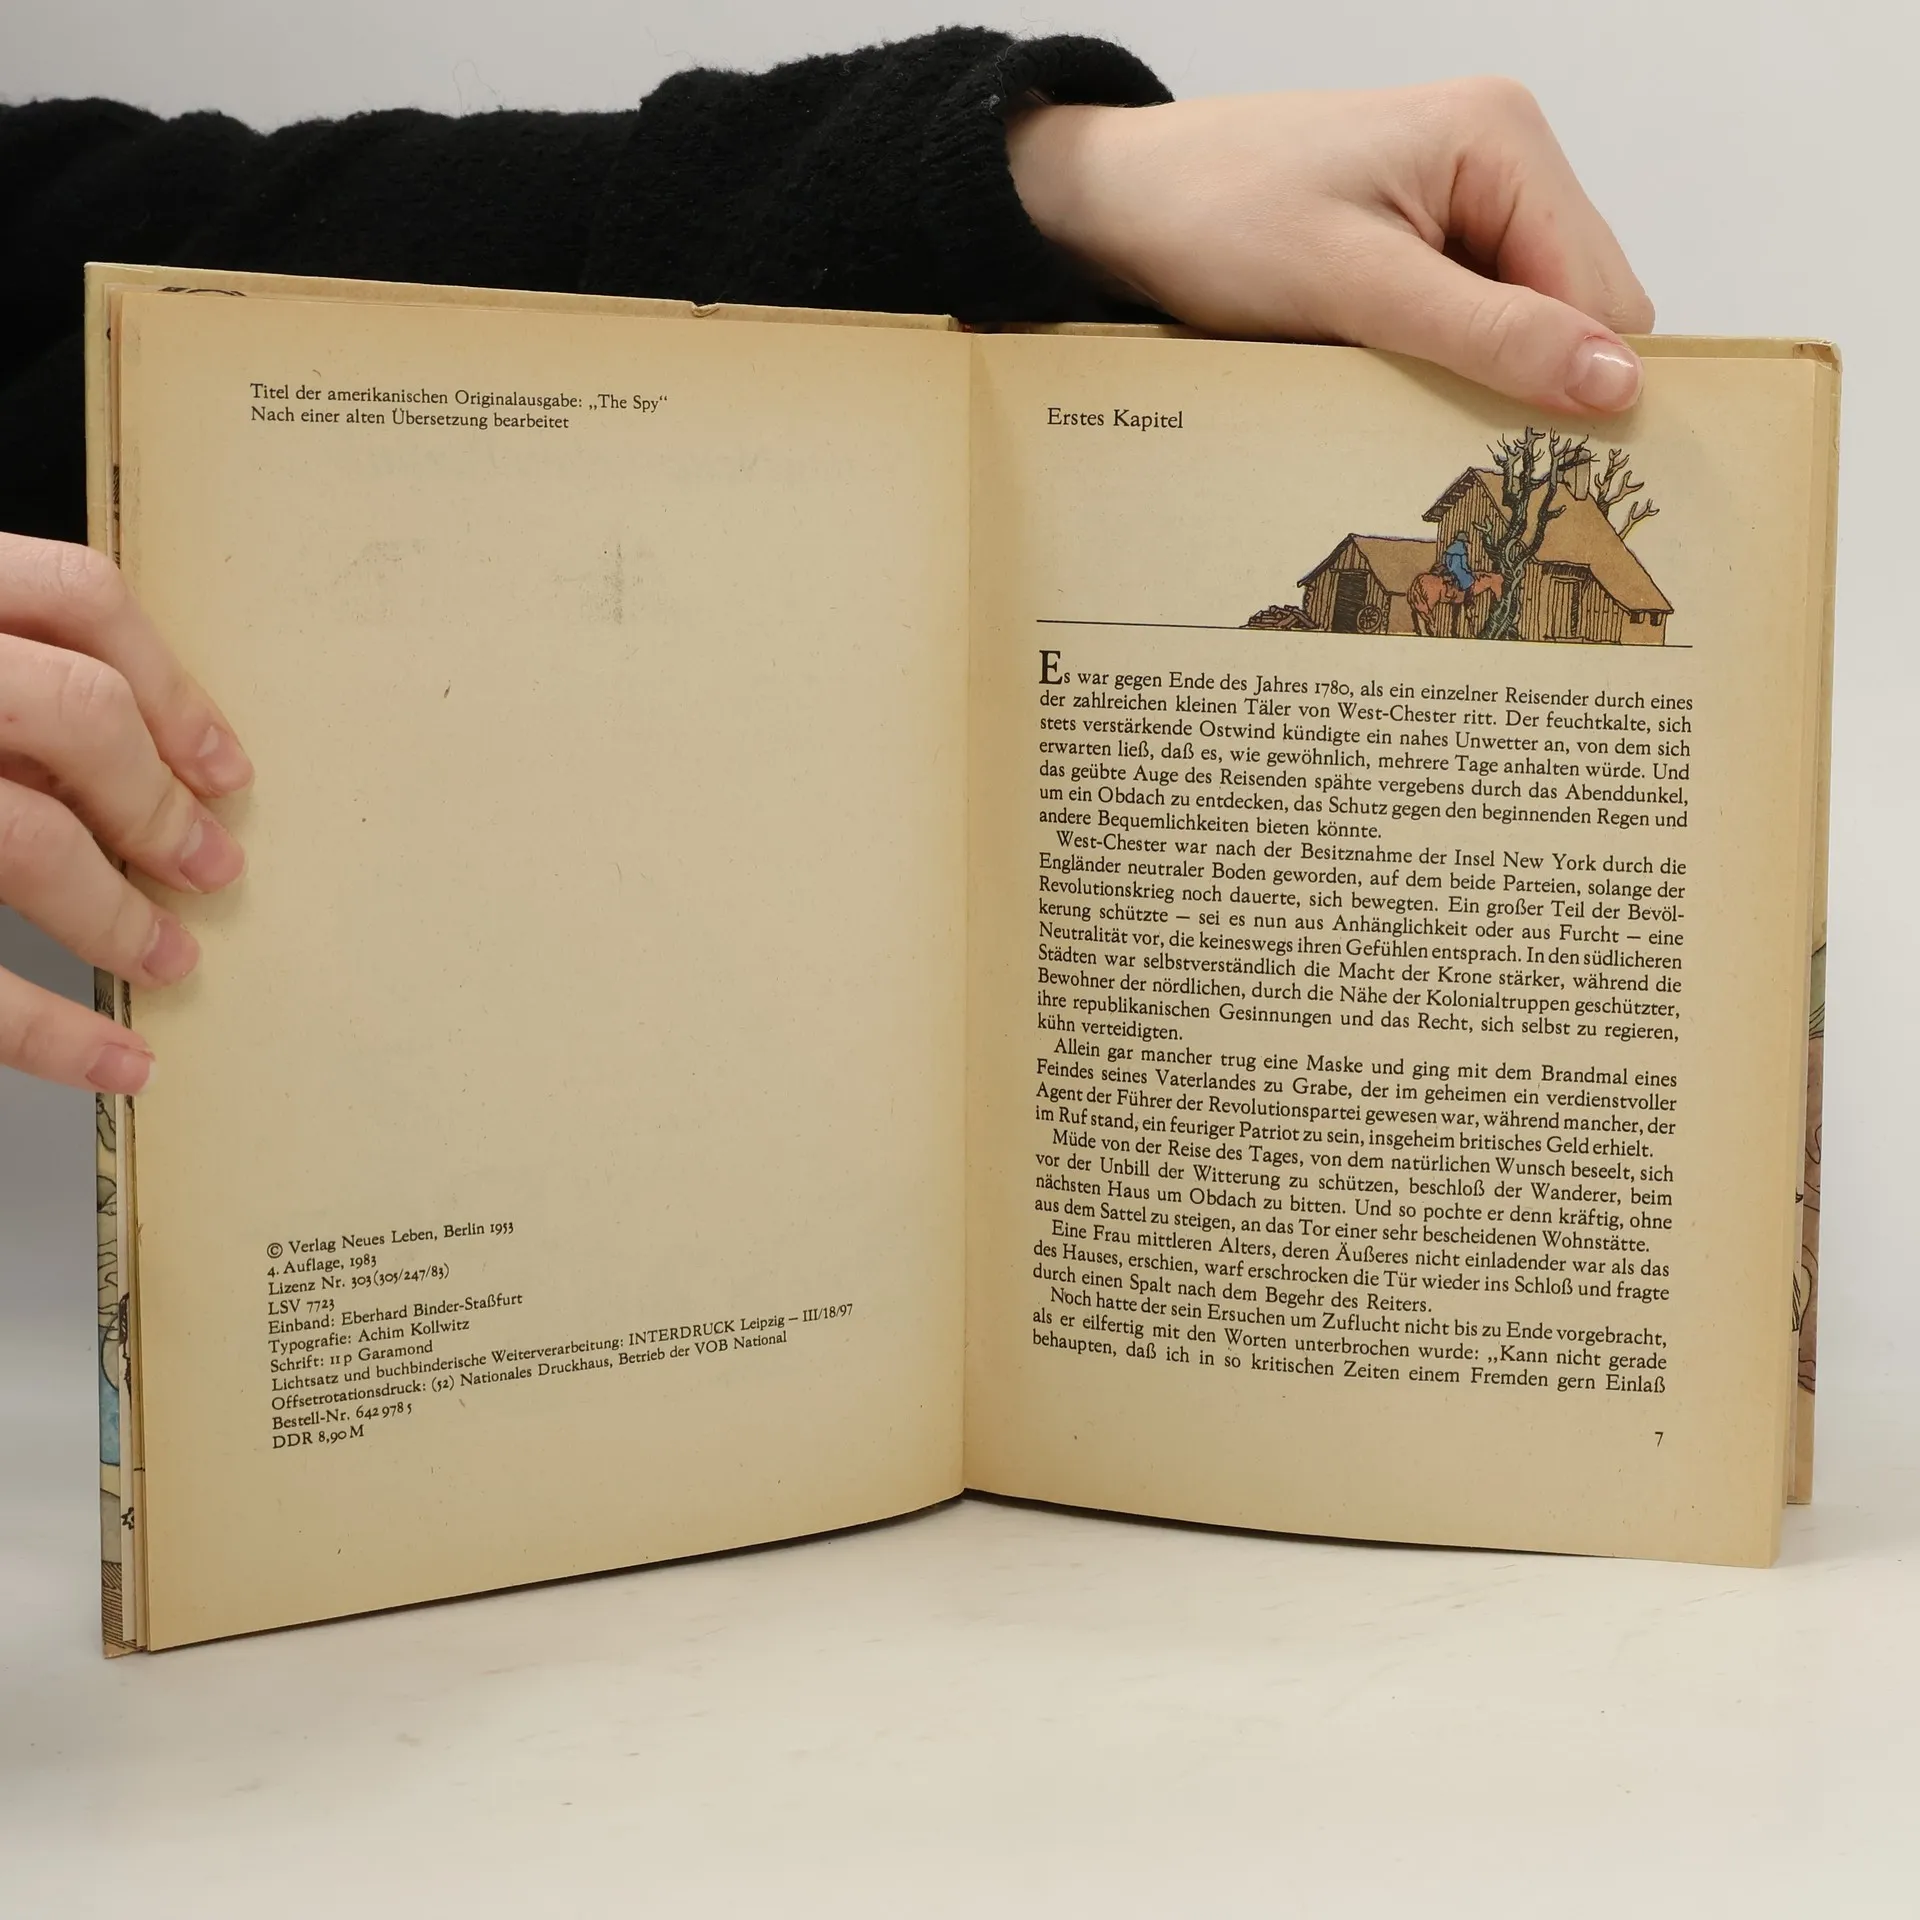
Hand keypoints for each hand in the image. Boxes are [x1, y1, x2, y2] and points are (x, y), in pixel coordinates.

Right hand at [0, 533, 249, 1093]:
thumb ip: (6, 672)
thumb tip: (130, 756)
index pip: (73, 593)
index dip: (169, 682)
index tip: (227, 764)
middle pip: (73, 710)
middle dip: (159, 799)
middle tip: (213, 864)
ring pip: (24, 837)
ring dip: (115, 911)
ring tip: (168, 956)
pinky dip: (46, 1033)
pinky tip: (113, 1065)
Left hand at [1008, 80, 1653, 413]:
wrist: (1120, 201)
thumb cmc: (1216, 218)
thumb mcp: (1356, 287)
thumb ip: (1488, 335)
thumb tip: (1616, 383)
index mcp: (1503, 138)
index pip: (1603, 292)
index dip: (1581, 383)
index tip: (1543, 475)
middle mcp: (1500, 156)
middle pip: (1574, 309)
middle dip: (1530, 382)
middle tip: (1458, 452)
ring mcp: (1461, 199)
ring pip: (1523, 325)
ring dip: (1480, 381)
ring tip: (1406, 412)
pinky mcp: (1420, 240)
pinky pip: (1469, 322)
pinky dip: (1442, 367)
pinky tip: (1389, 389)